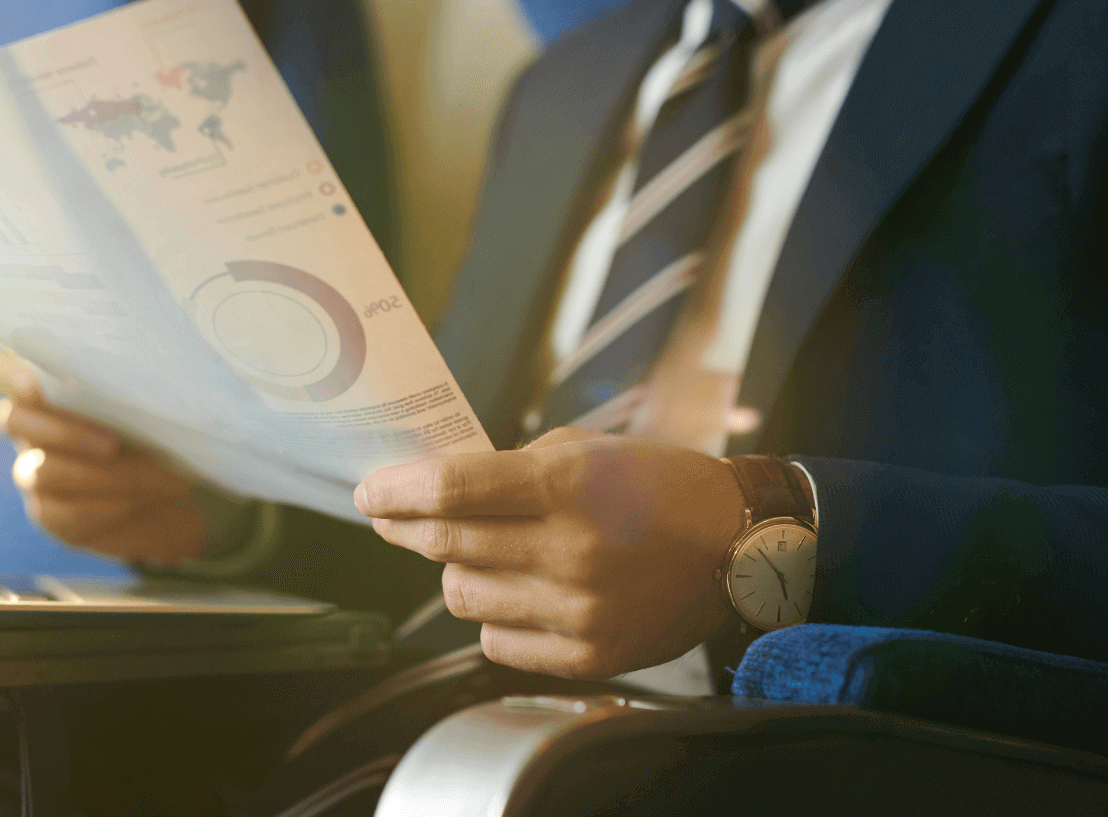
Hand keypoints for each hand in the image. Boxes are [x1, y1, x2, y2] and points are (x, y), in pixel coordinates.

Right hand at [0, 348, 208, 563]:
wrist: (176, 493)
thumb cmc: (161, 431)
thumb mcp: (148, 403)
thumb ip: (123, 389)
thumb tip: (128, 384)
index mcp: (45, 387)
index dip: (1, 374)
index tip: (31, 381)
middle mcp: (31, 427)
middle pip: (10, 420)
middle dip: (63, 432)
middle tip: (113, 443)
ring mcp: (34, 472)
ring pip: (38, 472)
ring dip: (95, 474)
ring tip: (148, 475)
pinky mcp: (49, 513)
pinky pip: (60, 512)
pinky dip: (101, 505)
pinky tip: (134, 500)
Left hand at [355, 427, 744, 678]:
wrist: (737, 546)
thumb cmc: (657, 487)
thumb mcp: (586, 451)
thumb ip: (509, 469)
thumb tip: (433, 489)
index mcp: (567, 485)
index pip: (450, 490)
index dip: (396, 491)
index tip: (369, 493)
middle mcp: (570, 550)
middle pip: (445, 544)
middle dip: (405, 527)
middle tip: (393, 517)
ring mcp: (579, 610)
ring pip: (463, 596)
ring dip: (458, 570)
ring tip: (483, 553)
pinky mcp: (589, 655)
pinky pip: (497, 641)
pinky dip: (495, 615)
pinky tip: (519, 592)